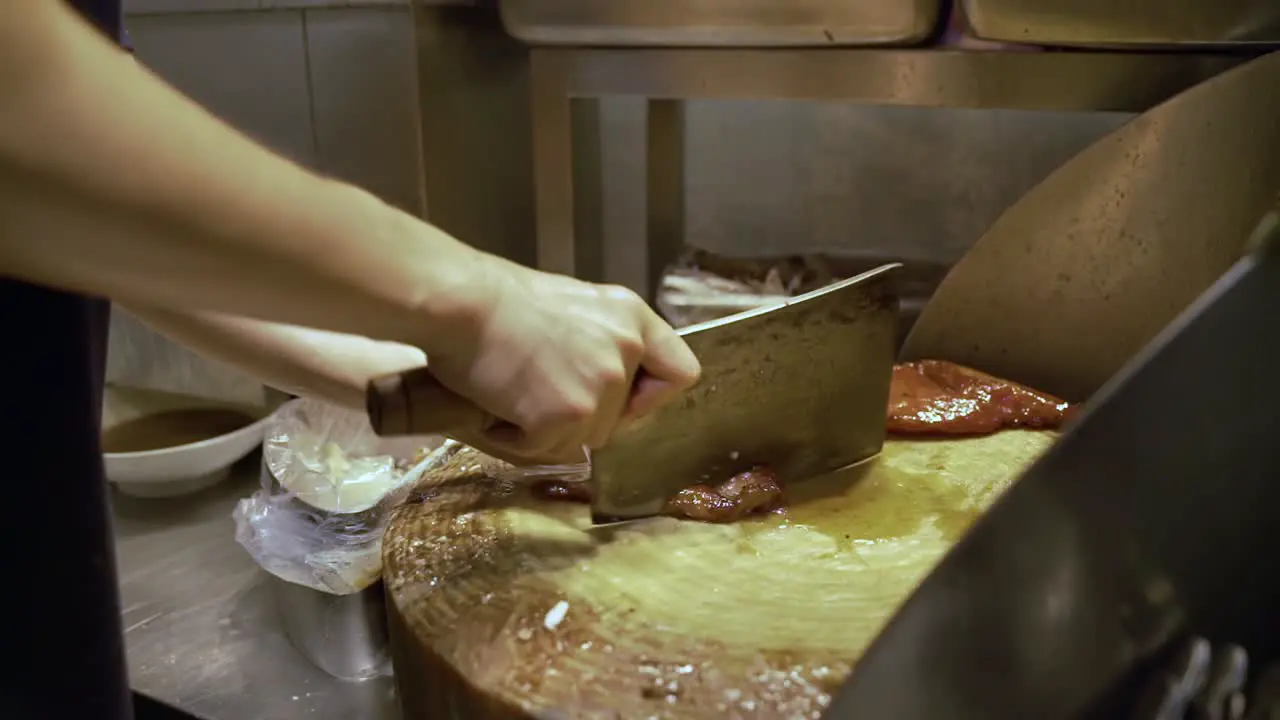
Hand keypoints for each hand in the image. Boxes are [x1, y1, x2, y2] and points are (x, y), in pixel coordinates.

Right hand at [423, 259, 700, 463]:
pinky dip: (515, 437)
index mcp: (632, 319)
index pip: (680, 373)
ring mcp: (601, 386)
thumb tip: (606, 385)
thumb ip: (602, 342)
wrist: (459, 302)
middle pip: (620, 420)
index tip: (617, 396)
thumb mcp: (573, 307)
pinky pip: (544, 449)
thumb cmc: (497, 301)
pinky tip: (496, 404)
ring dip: (544, 429)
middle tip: (535, 389)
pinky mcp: (568, 414)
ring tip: (510, 390)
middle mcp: (626, 351)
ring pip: (581, 439)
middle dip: (580, 418)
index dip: (649, 395)